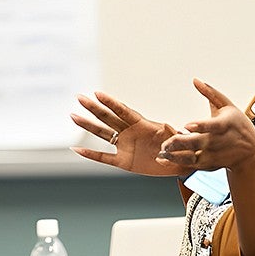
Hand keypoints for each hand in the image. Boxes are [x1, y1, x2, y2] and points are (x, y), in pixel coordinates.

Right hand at [71, 92, 185, 176]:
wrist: (181, 162)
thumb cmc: (180, 146)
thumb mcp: (177, 138)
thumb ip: (169, 133)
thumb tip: (167, 126)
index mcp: (142, 124)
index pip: (123, 111)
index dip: (110, 103)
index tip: (97, 93)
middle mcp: (130, 133)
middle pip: (108, 118)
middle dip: (94, 108)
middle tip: (80, 98)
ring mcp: (125, 146)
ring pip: (102, 134)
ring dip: (88, 126)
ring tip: (73, 116)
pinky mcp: (124, 162)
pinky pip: (104, 158)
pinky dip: (91, 155)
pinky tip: (76, 150)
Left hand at [158, 79, 254, 171]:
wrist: (249, 151)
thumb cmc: (238, 126)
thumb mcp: (228, 106)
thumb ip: (210, 93)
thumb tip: (195, 80)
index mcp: (225, 125)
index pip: (212, 126)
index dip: (200, 126)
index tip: (187, 125)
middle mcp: (218, 141)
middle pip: (197, 143)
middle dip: (180, 143)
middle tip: (165, 142)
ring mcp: (213, 154)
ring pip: (192, 157)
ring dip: (176, 155)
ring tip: (162, 151)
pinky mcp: (208, 164)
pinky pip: (191, 165)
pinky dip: (178, 162)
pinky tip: (165, 157)